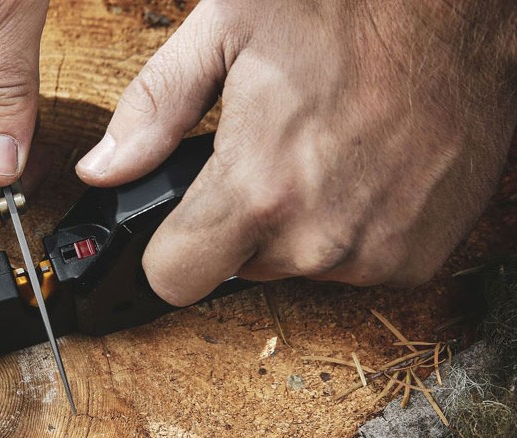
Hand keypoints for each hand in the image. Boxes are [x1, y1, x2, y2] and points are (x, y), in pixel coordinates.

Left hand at [77, 0, 516, 304]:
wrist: (463, 4)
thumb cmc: (353, 2)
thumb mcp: (228, 30)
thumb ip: (155, 110)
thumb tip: (104, 169)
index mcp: (261, 187)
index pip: (174, 279)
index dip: (163, 251)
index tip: (173, 227)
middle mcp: (320, 237)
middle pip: (237, 267)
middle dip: (238, 221)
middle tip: (265, 154)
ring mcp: (376, 251)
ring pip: (296, 265)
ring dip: (297, 222)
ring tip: (319, 150)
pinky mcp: (418, 253)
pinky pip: (353, 261)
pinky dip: (348, 225)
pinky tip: (360, 168)